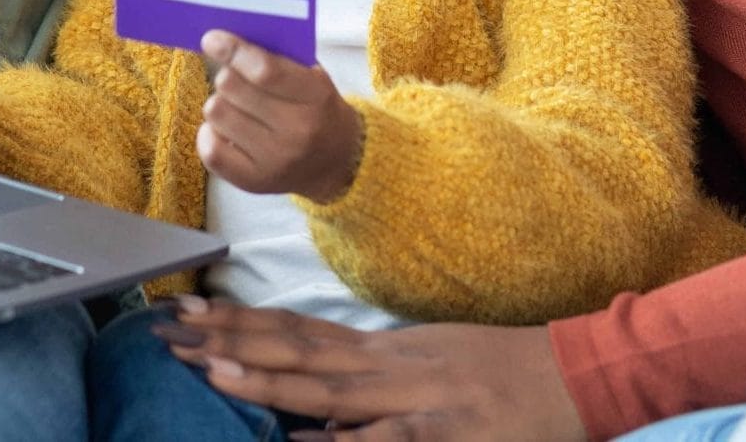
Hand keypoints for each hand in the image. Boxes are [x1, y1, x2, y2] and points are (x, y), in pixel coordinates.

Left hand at [155, 301, 586, 440]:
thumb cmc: (499, 376)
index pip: (297, 331)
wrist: (574, 375)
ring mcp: (415, 399)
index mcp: (383, 349)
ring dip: (271, 381)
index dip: (241, 324)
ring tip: (215, 371)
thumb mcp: (426, 366)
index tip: (190, 316)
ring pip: (331, 389)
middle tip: (171, 334)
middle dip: (232, 344)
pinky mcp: (445, 434)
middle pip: (297, 352)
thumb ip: (368, 383)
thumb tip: (309, 414)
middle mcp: (389, 365)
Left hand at [196, 30, 362, 202]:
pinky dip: (209, 132)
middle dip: (227, 75)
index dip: (233, 51)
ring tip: (235, 106)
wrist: (335, 161)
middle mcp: (296, 132)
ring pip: (216, 114)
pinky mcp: (254, 182)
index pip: (265, 71)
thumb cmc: (317, 107)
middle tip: (234, 78)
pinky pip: (210, 150)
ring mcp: (274, 161)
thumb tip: (227, 40)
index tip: (212, 39)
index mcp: (315, 97)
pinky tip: (224, 128)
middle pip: (232, 89)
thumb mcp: (312, 75)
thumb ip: (277, 57)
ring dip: (220, 103)